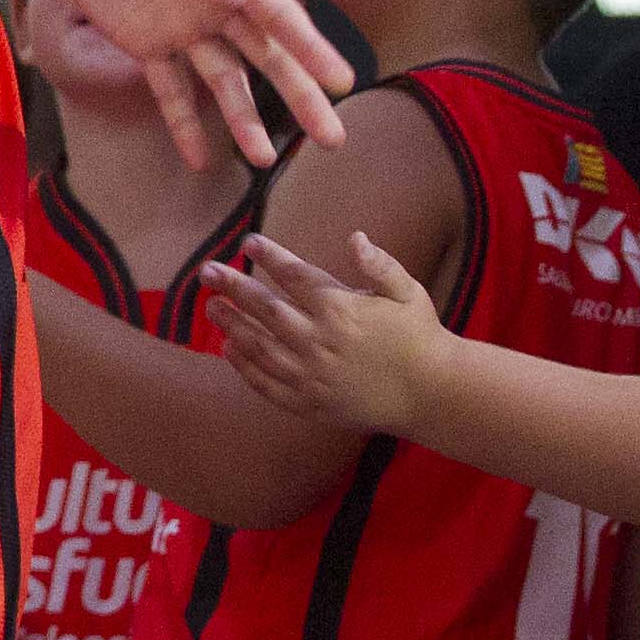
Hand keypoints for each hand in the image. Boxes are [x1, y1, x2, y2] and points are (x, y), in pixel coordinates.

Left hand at [25, 0, 352, 168]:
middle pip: (266, 56)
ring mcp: (180, 23)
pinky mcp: (141, 37)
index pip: (279, 14)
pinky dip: (182, 123)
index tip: (343, 81)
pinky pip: (167, 87)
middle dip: (300, 96)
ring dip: (243, 119)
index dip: (311, 48)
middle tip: (334, 138)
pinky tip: (197, 159)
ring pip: (223, 80)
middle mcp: (215, 1)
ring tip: (263, 161)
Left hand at [202, 231, 453, 436]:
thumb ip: (380, 264)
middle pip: (265, 308)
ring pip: (259, 345)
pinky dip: (244, 366)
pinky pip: (267, 383)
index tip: (248, 242)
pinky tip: (228, 348)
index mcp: (341, 309)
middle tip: (207, 272)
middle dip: (233, 286)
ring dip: (232, 324)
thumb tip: (355, 236)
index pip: (294, 275)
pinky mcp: (310, 402)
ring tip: (211, 307)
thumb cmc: (420, 338)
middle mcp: (320, 340)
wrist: (433, 395)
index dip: (269, 256)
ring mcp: (312, 374)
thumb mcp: (408, 293)